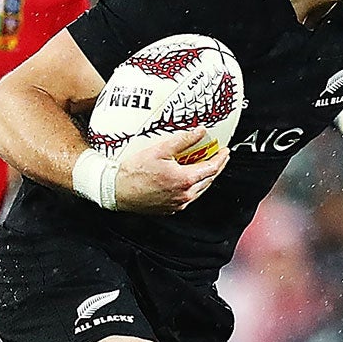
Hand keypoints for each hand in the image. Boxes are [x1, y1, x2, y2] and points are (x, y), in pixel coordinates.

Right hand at [111, 128, 229, 213]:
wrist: (116, 190)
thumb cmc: (134, 172)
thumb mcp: (160, 150)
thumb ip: (183, 140)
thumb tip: (199, 132)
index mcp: (184, 180)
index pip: (211, 168)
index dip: (221, 158)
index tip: (225, 151)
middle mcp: (184, 195)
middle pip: (208, 181)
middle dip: (215, 168)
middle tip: (218, 157)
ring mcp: (177, 204)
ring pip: (199, 190)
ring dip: (204, 178)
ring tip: (204, 166)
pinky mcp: (169, 209)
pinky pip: (187, 197)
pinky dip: (192, 186)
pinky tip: (186, 178)